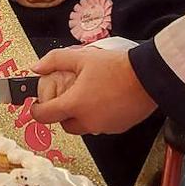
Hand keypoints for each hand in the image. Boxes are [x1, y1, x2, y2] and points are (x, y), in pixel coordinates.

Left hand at [30, 47, 156, 134]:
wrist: (148, 76)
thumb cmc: (116, 67)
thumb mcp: (81, 57)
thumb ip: (55, 61)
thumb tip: (37, 67)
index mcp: (75, 104)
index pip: (45, 116)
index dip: (36, 111)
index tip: (36, 105)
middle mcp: (88, 120)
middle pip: (65, 125)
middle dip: (61, 114)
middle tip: (66, 98)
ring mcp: (104, 127)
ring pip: (84, 126)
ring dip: (80, 115)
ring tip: (88, 95)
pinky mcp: (118, 128)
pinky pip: (100, 125)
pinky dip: (97, 117)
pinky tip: (104, 100)